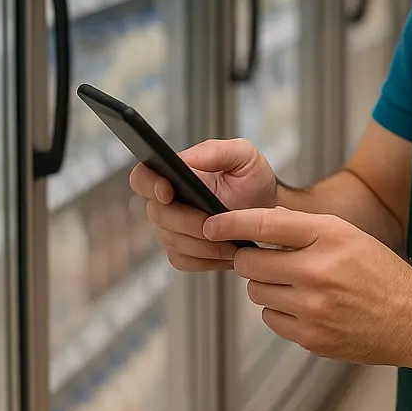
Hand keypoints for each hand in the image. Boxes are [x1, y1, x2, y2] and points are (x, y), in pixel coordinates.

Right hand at [129, 138, 278, 272]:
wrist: (269, 210)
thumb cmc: (252, 179)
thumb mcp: (243, 155)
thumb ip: (215, 150)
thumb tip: (185, 159)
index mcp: (175, 173)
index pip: (142, 177)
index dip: (149, 184)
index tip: (169, 191)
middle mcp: (167, 202)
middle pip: (159, 215)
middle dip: (189, 221)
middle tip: (218, 224)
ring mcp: (171, 229)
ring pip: (172, 241)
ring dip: (203, 243)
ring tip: (232, 241)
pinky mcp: (182, 252)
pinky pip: (183, 260)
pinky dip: (207, 259)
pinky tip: (228, 252)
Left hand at [203, 207, 411, 366]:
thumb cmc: (378, 271)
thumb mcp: (347, 234)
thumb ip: (302, 228)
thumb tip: (255, 225)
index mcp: (330, 237)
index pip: (265, 223)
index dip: (230, 223)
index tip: (210, 225)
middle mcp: (319, 271)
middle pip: (250, 263)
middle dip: (250, 260)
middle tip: (265, 260)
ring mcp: (314, 309)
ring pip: (256, 293)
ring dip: (267, 287)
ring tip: (296, 285)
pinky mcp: (311, 337)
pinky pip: (271, 319)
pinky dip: (279, 312)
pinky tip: (305, 307)